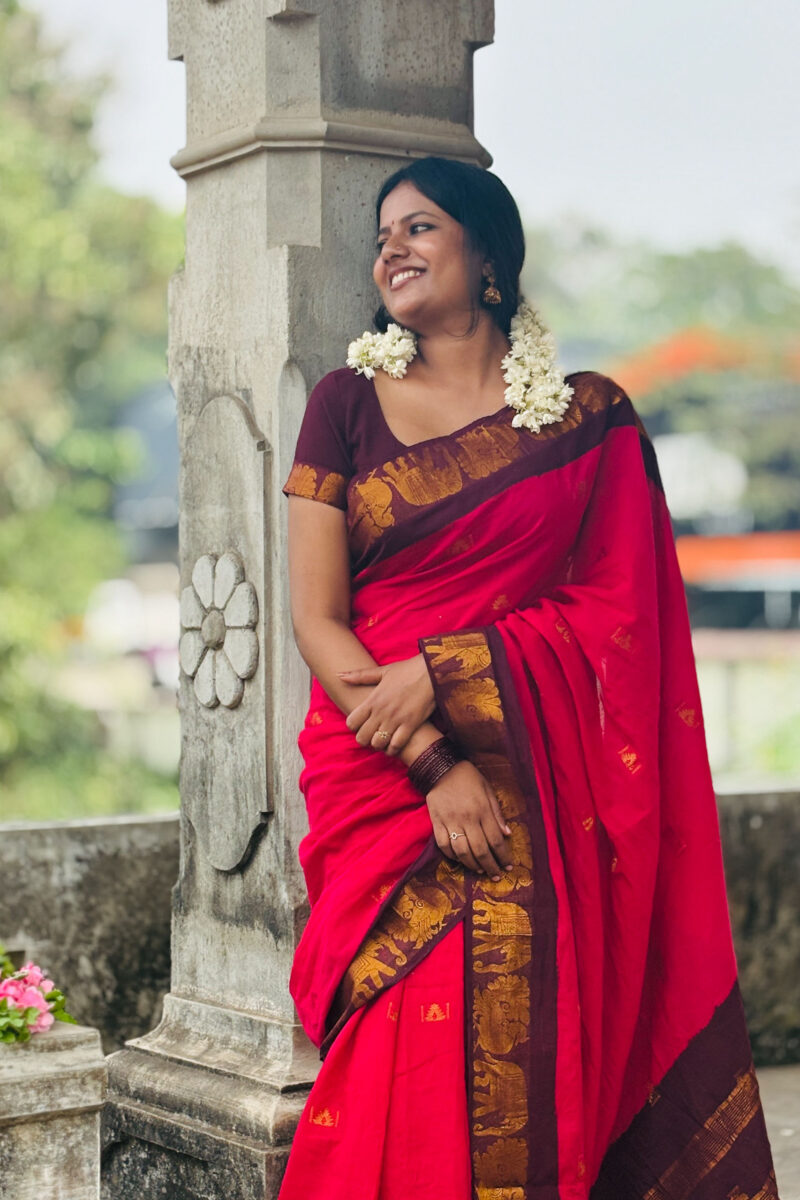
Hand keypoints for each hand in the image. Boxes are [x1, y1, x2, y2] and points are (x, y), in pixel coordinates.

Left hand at [338, 653, 435, 754]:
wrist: (432, 671)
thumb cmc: (407, 670)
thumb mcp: (382, 671)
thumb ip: (359, 676)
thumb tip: (339, 675)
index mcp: (373, 699)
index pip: (351, 723)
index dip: (353, 727)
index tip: (361, 724)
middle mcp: (381, 712)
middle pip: (362, 737)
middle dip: (364, 739)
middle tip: (371, 735)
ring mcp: (396, 719)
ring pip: (378, 744)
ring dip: (379, 745)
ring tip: (383, 740)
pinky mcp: (411, 725)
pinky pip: (396, 745)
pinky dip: (393, 749)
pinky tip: (394, 745)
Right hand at [426, 759, 512, 878]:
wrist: (441, 768)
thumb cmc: (469, 778)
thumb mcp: (488, 790)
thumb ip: (497, 813)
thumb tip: (507, 834)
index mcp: (482, 810)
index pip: (496, 840)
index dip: (503, 856)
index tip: (509, 866)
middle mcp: (467, 819)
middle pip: (480, 850)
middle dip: (490, 866)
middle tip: (496, 875)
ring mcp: (450, 821)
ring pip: (462, 851)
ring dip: (472, 865)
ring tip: (479, 870)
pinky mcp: (436, 822)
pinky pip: (443, 845)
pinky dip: (451, 856)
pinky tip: (459, 860)